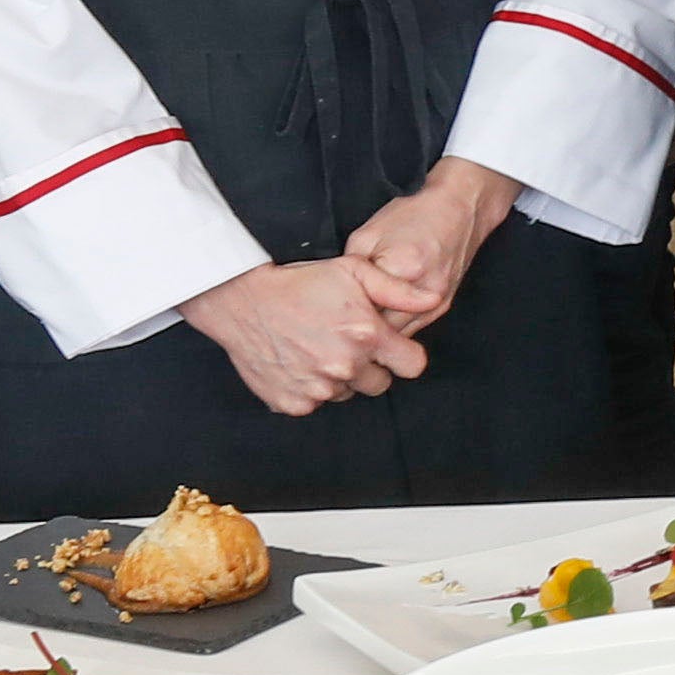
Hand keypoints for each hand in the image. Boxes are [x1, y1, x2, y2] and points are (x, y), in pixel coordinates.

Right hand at [176, 257, 429, 416]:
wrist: (241, 300)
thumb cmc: (299, 282)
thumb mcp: (353, 271)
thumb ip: (398, 289)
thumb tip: (433, 298)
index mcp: (366, 336)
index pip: (412, 365)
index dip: (403, 355)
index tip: (387, 345)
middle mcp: (345, 367)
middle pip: (379, 384)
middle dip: (369, 366)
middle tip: (344, 341)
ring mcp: (319, 389)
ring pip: (346, 393)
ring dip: (339, 376)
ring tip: (318, 347)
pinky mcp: (294, 403)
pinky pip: (316, 403)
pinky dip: (310, 387)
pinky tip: (298, 360)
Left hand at [343, 159, 517, 322]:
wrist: (459, 208)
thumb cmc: (414, 215)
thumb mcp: (367, 234)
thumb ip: (352, 271)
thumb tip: (340, 296)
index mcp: (402, 270)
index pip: (363, 309)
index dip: (345, 311)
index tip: (333, 309)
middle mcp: (424, 293)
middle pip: (382, 330)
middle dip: (362, 325)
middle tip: (343, 318)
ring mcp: (436, 304)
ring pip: (397, 336)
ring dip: (379, 329)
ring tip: (363, 317)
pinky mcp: (443, 307)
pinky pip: (412, 329)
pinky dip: (395, 325)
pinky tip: (384, 314)